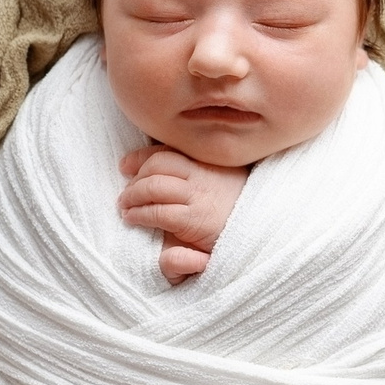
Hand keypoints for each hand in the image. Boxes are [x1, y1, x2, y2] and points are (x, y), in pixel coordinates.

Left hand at [118, 145, 248, 284]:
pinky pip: (158, 212)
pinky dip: (140, 214)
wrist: (260, 233)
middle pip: (158, 164)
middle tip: (126, 192)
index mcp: (210, 163)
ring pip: (154, 185)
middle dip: (135, 176)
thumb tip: (170, 168)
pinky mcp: (195, 220)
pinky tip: (133, 218)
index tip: (125, 164)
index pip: (169, 150)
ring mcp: (199, 196)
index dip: (141, 156)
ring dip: (133, 195)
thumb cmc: (239, 212)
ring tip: (124, 206)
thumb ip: (198, 175)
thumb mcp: (222, 184)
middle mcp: (204, 175)